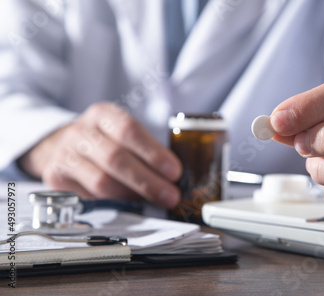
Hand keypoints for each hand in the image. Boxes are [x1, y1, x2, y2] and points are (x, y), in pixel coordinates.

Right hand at [20, 103, 181, 208]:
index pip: (129, 130)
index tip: (175, 172)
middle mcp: (81, 132)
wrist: (64, 146)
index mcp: (103, 114)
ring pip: (101, 181)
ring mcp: (65, 155)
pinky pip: (88, 197)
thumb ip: (149, 150)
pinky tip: (128, 207)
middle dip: (148, 181)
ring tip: (153, 203)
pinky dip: (112, 205)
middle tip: (171, 196)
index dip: (154, 153)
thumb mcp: (125, 134)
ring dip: (132, 196)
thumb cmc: (107, 142)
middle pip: (116, 158)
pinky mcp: (55, 178)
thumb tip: (177, 178)